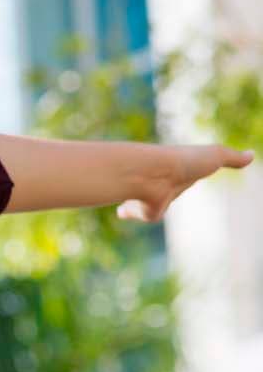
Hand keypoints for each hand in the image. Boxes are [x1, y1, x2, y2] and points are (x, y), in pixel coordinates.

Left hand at [116, 144, 252, 221]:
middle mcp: (163, 183)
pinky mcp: (142, 210)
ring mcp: (152, 196)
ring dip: (139, 206)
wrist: (156, 172)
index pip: (182, 174)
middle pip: (163, 192)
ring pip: (148, 206)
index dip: (182, 175)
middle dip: (158, 192)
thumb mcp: (215, 155)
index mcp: (179, 171)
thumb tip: (251, 155)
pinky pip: (143, 216)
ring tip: (126, 206)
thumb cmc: (185, 161)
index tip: (182, 174)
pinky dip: (133, 213)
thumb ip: (232, 158)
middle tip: (157, 192)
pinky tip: (121, 211)